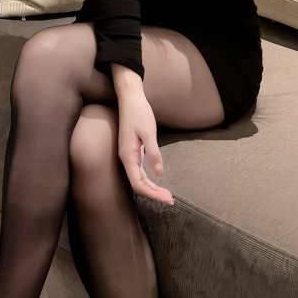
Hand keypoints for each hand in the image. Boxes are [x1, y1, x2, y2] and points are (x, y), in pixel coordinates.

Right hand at [117, 90, 174, 204]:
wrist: (130, 97)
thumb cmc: (139, 112)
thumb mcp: (148, 132)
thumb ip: (153, 153)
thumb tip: (158, 173)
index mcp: (128, 156)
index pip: (138, 183)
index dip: (152, 193)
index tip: (167, 198)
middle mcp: (126, 158)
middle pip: (138, 183)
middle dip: (154, 193)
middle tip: (170, 200)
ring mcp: (128, 154)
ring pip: (139, 177)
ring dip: (152, 187)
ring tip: (166, 194)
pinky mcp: (132, 150)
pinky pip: (139, 169)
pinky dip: (149, 177)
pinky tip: (157, 179)